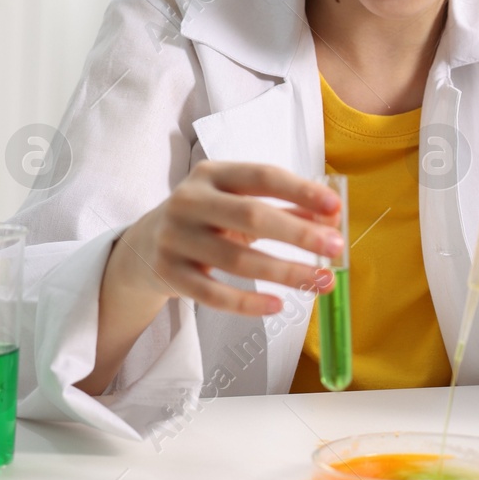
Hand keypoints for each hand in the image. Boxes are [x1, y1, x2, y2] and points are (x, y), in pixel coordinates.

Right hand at [112, 161, 342, 317]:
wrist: (142, 246)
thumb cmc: (207, 220)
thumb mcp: (240, 204)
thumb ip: (286, 208)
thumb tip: (333, 218)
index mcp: (213, 174)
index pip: (263, 176)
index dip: (301, 191)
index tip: (335, 206)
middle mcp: (189, 201)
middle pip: (252, 216)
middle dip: (299, 234)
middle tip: (336, 248)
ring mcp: (175, 238)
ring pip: (237, 260)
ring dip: (285, 273)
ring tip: (321, 283)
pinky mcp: (168, 274)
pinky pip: (213, 294)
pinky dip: (248, 303)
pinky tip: (277, 305)